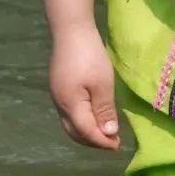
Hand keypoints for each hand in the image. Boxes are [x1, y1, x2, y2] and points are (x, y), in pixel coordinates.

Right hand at [48, 22, 121, 148]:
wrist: (71, 30)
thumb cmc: (89, 56)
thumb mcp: (102, 83)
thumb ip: (104, 110)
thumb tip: (108, 133)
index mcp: (70, 105)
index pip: (86, 132)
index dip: (102, 142)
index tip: (117, 145)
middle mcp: (59, 104)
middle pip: (74, 132)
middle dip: (93, 141)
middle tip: (111, 143)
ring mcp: (56, 96)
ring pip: (70, 124)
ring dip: (86, 132)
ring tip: (104, 133)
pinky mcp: (58, 88)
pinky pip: (68, 114)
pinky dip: (81, 121)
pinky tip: (92, 116)